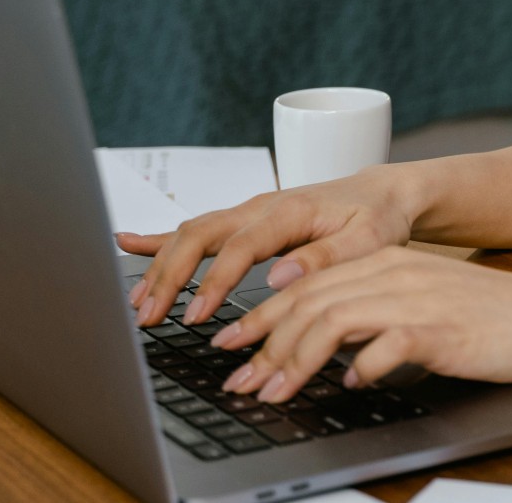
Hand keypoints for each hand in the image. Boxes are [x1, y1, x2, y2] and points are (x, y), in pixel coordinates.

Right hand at [115, 166, 416, 326]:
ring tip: (137, 304)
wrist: (384, 194)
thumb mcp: (369, 239)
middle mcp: (260, 207)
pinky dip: (159, 237)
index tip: (194, 316)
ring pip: (190, 233)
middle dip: (169, 277)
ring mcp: (248, 212)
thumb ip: (326, 257)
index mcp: (288, 212)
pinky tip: (127, 243)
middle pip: (199, 236)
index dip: (213, 281)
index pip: (238, 247)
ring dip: (160, 266)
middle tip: (149, 318)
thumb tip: (279, 276)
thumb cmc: (379, 217)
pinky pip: (195, 227)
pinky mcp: (244, 220)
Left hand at [209, 246, 511, 402]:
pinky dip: (360, 366)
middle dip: (264, 344)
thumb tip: (325, 349)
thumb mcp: (420, 303)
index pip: (306, 284)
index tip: (230, 347)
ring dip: (296, 360)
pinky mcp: (441, 328)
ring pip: (334, 320)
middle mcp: (395, 273)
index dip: (260, 317)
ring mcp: (418, 298)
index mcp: (386, 262)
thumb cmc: (489, 318)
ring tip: (277, 392)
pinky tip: (352, 384)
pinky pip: (386, 345)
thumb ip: (372, 315)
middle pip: (309, 301)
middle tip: (239, 380)